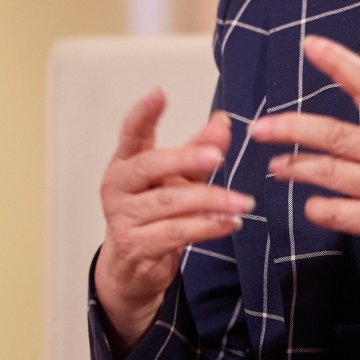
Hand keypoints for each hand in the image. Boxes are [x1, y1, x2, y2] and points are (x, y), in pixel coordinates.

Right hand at [94, 90, 249, 355]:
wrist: (131, 266)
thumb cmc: (153, 214)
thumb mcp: (176, 179)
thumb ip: (197, 152)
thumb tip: (222, 122)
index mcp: (125, 162)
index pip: (131, 132)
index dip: (144, 113)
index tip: (159, 93)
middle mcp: (118, 187)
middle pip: (151, 166)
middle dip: (186, 159)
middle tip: (218, 156)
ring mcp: (123, 218)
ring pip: (169, 203)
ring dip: (211, 201)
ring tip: (242, 202)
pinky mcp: (136, 246)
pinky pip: (176, 233)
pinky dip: (207, 227)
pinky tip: (229, 223)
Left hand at [250, 35, 359, 284]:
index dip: (339, 63)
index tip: (312, 45)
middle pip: (332, 134)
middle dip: (290, 128)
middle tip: (260, 127)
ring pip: (326, 174)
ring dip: (295, 169)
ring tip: (277, 166)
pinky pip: (337, 214)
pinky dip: (319, 209)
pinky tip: (313, 206)